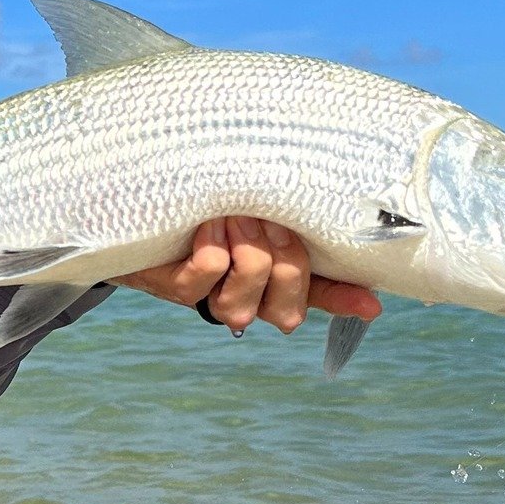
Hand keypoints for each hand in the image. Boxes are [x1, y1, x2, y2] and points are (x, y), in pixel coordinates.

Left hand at [115, 215, 382, 336]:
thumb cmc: (203, 205)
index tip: (372, 303)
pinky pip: (209, 274)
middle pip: (288, 302)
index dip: (346, 303)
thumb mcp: (253, 207)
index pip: (320, 298)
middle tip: (265, 216)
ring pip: (248, 296)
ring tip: (233, 215)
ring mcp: (211, 298)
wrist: (132, 206)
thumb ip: (292, 211)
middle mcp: (248, 299)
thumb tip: (339, 201)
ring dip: (247, 250)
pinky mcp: (175, 289)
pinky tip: (208, 221)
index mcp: (275, 282)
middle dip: (283, 255)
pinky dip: (213, 244)